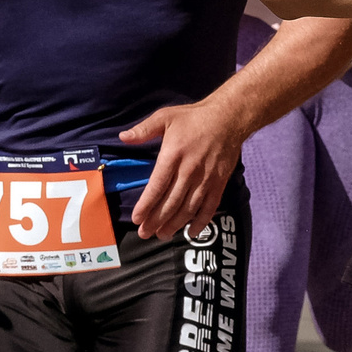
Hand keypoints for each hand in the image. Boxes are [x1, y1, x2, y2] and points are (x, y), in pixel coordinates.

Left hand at [117, 100, 243, 239]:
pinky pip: (210, 206)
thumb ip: (144, 129)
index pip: (157, 186)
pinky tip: (191, 232)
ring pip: (189, 208)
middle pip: (171, 202)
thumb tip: (123, 137)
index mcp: (173, 155)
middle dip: (156, 221)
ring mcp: (206, 178)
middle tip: (144, 233)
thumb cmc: (194, 117)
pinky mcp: (219, 182)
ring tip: (162, 235)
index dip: (146, 205)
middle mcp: (189, 170)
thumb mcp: (165, 117)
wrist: (229, 117)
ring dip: (175, 224)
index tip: (137, 219)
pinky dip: (201, 222)